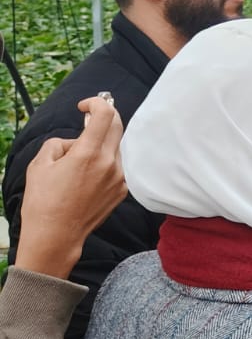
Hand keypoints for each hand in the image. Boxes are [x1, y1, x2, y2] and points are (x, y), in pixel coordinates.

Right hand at [13, 96, 124, 278]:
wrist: (56, 235)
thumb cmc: (44, 201)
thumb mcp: (40, 164)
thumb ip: (60, 143)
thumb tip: (75, 141)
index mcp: (88, 154)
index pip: (105, 114)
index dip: (96, 103)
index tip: (84, 106)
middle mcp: (109, 163)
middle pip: (117, 126)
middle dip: (102, 118)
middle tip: (86, 120)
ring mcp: (119, 177)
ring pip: (115, 147)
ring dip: (101, 143)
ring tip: (78, 160)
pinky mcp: (122, 190)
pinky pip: (116, 166)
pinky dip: (104, 162)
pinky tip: (86, 176)